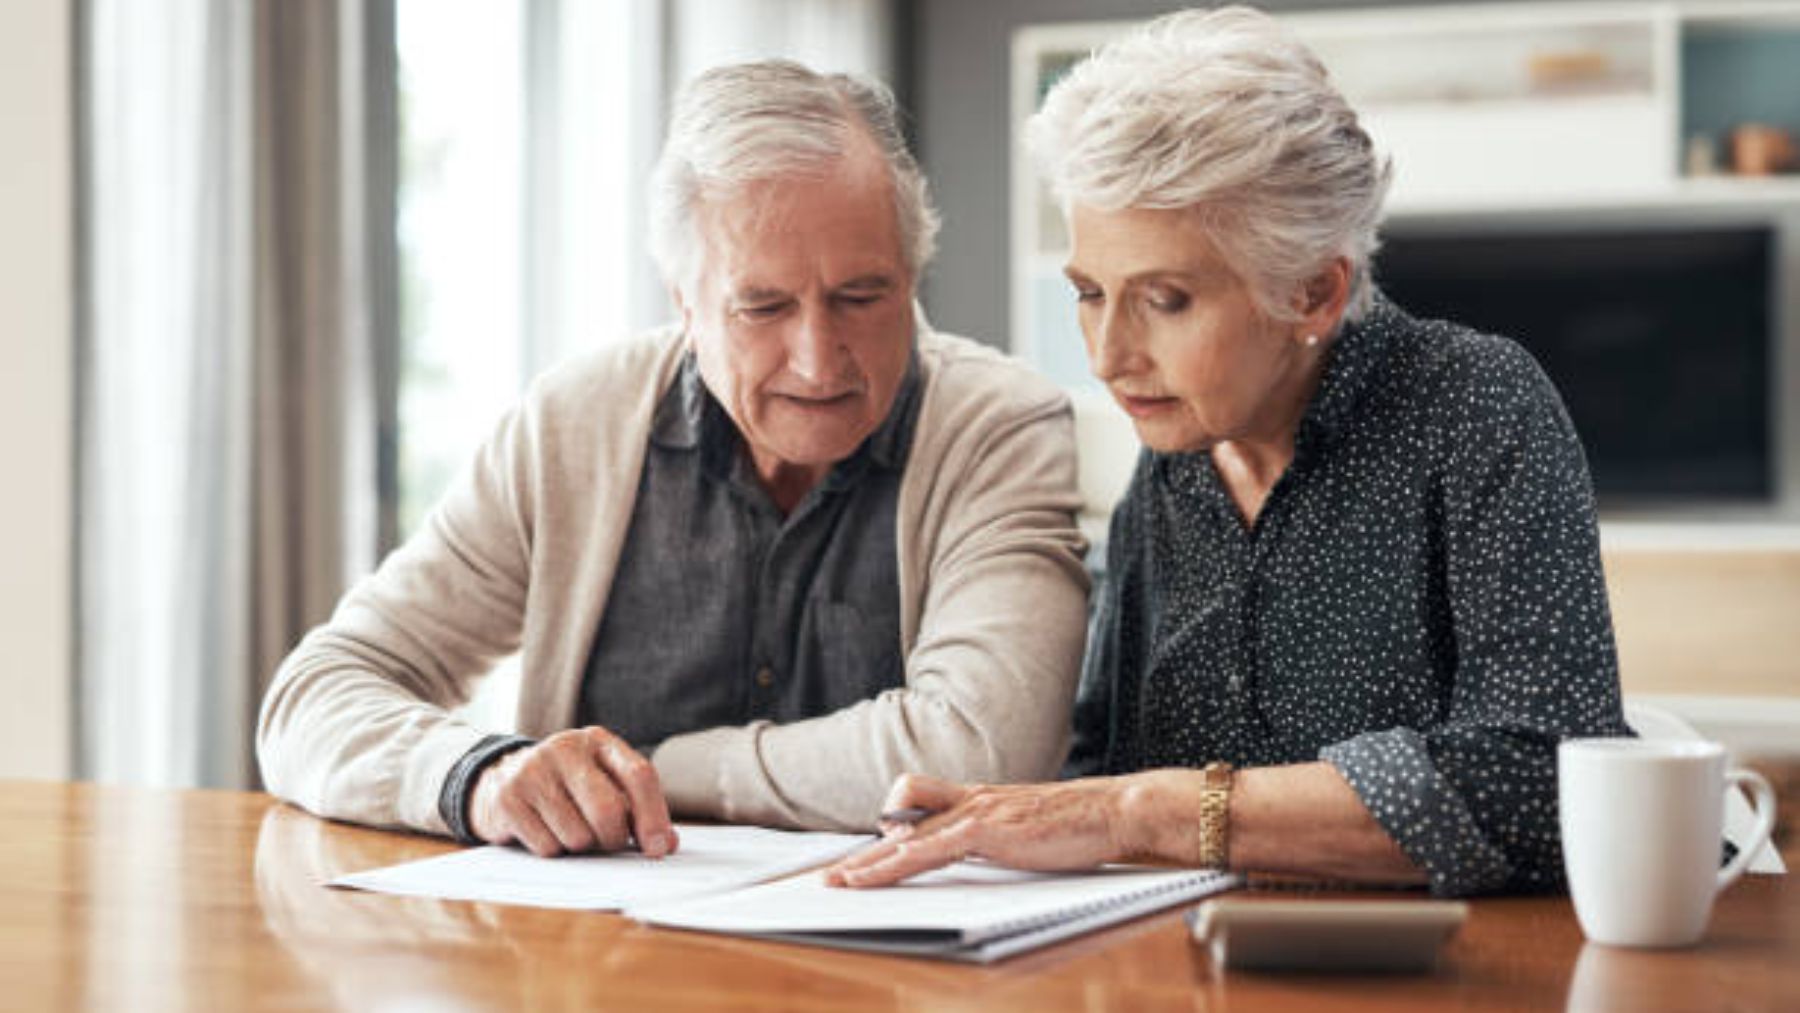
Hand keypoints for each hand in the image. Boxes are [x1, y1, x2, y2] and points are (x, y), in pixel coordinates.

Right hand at [467, 727, 676, 857]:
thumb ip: (637, 810)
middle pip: (608, 810)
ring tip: (569, 830)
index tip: (658, 849)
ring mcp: (533, 770)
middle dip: (613, 839)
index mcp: (599, 741)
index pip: (639, 775)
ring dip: (580, 847)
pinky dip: (553, 851)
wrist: (501, 777)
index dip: (654, 817)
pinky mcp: (508, 798)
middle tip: (608, 843)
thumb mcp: (603, 784)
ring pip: (577, 836)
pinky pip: (547, 847)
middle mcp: (566, 748)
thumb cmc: (567, 787)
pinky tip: (544, 831)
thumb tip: (665, 844)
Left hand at [823, 773, 1134, 887]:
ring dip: (871, 862)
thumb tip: (978, 853)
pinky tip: (879, 876)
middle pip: (900, 822)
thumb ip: (999, 838)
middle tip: (832, 877)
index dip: (887, 834)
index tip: (863, 856)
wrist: (1115, 810)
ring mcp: (978, 812)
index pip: (919, 810)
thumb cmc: (1080, 824)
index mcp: (980, 800)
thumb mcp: (1029, 829)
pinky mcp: (988, 828)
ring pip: (906, 836)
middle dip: (866, 854)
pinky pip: (930, 848)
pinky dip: (900, 862)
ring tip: (841, 883)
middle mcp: (971, 800)